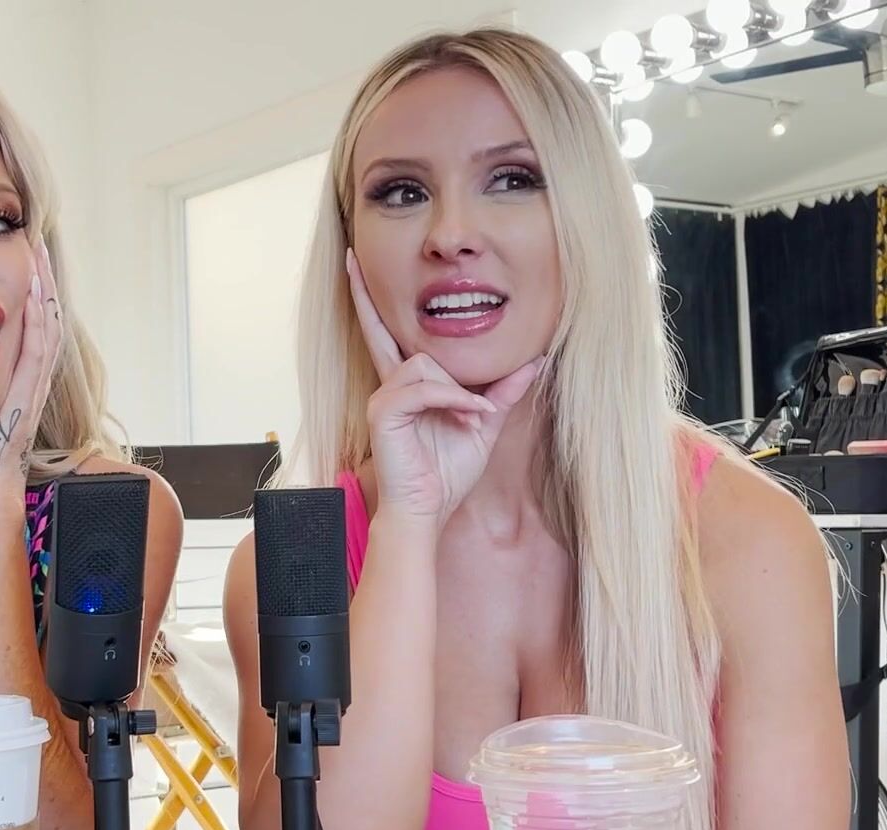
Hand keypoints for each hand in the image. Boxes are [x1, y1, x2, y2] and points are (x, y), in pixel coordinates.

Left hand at [0, 238, 63, 500]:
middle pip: (43, 316)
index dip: (28, 288)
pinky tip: (36, 296)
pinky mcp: (27, 397)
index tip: (21, 256)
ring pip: (46, 327)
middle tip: (36, 241)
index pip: (27, 323)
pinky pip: (36, 352)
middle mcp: (29, 377)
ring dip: (46, 290)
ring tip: (39, 256)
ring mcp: (32, 386)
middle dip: (43, 278)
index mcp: (15, 376)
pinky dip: (39, 322)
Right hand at [346, 249, 542, 522]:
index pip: (384, 332)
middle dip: (405, 336)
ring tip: (473, 422)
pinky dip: (453, 401)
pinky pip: (425, 388)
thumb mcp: (484, 425)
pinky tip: (467, 419)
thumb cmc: (447, 475)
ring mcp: (383, 397)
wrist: (427, 511)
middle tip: (423, 357)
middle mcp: (390, 385)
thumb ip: (502, 392)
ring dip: (458, 392)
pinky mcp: (383, 411)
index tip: (352, 261)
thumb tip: (535, 361)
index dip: (366, 298)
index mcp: (407, 386)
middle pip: (404, 341)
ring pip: (425, 364)